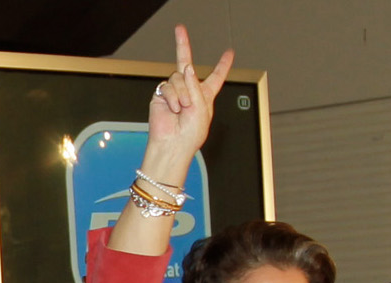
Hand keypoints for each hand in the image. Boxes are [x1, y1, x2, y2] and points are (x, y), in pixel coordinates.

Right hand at [142, 25, 235, 185]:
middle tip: (179, 29)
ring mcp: (175, 92)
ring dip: (182, 92)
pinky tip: (174, 108)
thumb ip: (195, 85)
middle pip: (185, 63)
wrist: (173, 145)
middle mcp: (190, 91)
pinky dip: (172, 97)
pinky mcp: (161, 96)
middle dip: (182, 45)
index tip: (229, 53)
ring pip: (177, 77)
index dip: (222, 65)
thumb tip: (186, 67)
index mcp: (205, 95)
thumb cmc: (191, 134)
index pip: (216, 76)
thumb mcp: (202, 107)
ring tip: (183, 108)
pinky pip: (167, 86)